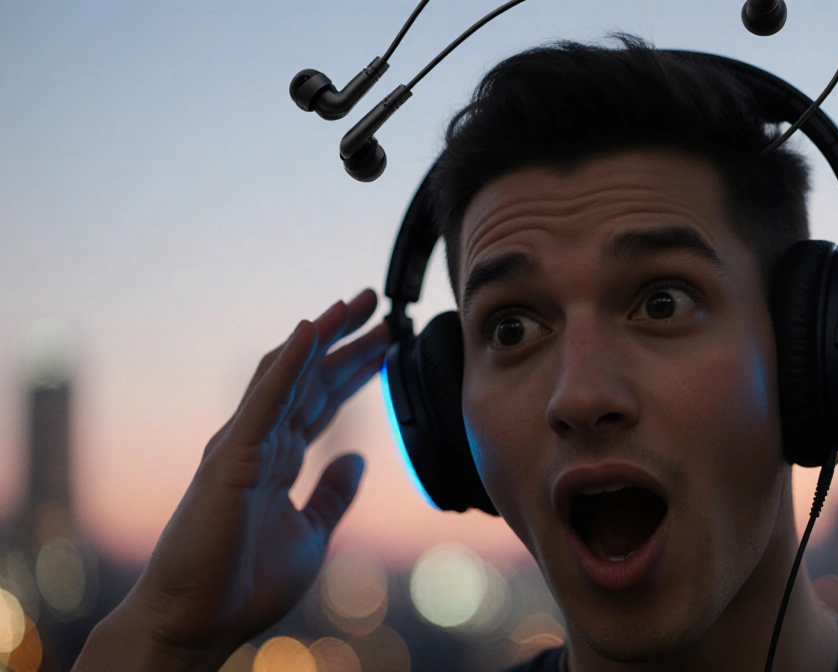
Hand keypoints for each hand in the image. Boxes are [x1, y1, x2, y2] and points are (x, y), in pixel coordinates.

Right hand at [76, 289, 390, 669]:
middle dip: (344, 341)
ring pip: (287, 376)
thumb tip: (357, 459)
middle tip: (375, 302)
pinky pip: (265, 400)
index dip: (353, 369)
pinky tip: (310, 331)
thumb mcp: (311, 533)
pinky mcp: (232, 458)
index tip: (386, 341)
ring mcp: (243, 446)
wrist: (197, 622)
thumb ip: (332, 494)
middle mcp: (259, 443)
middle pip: (309, 379)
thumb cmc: (242, 584)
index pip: (322, 401)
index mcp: (278, 460)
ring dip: (321, 336)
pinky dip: (289, 364)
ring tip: (351, 304)